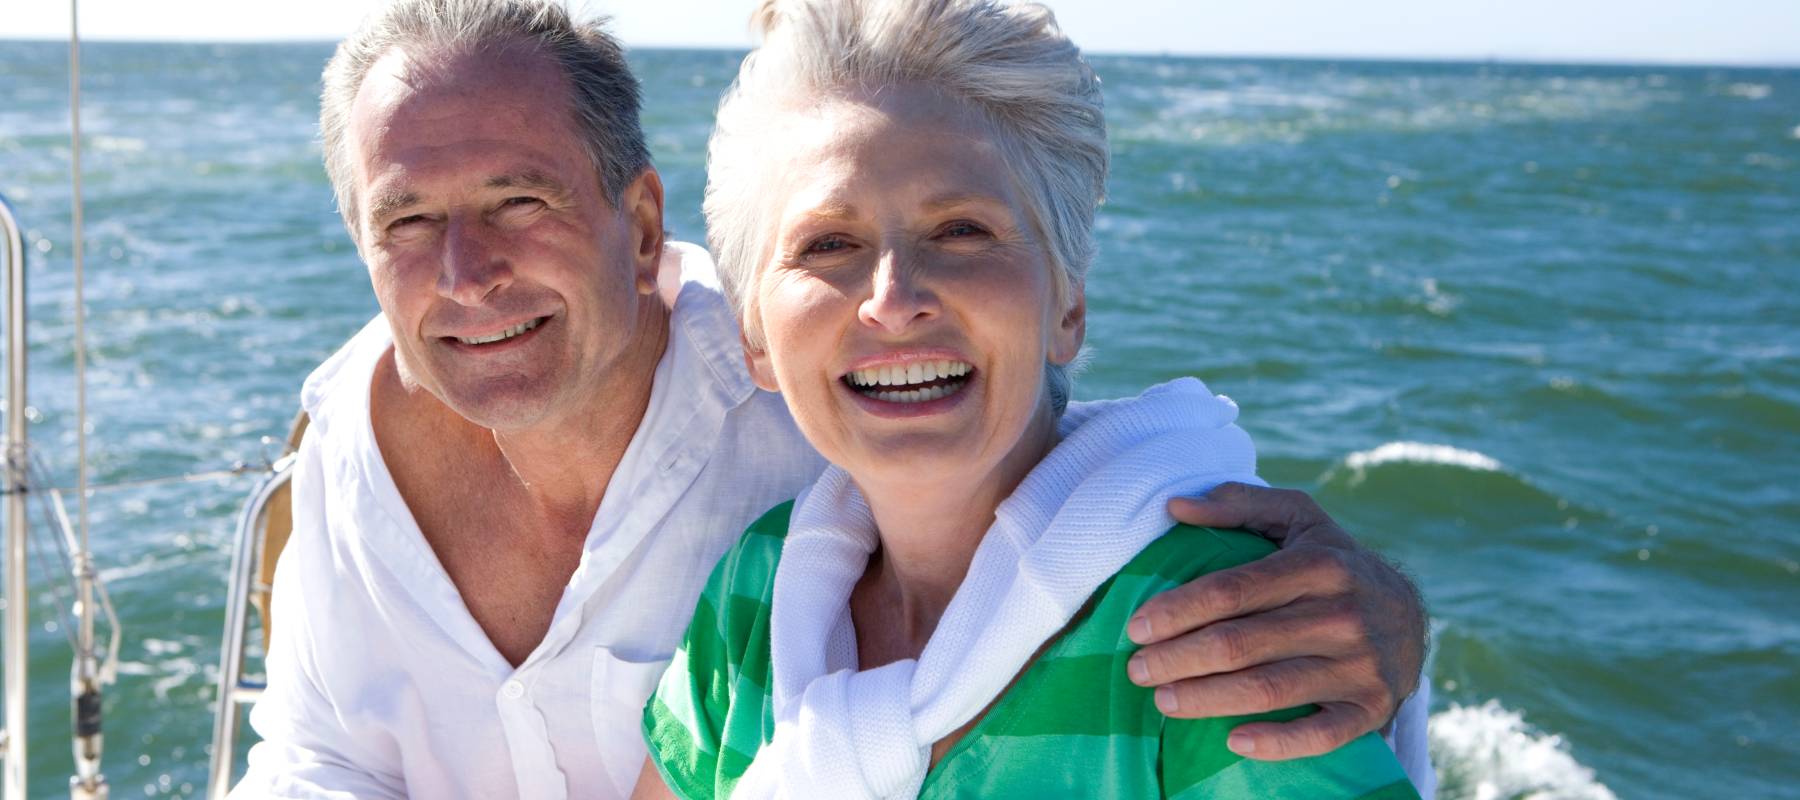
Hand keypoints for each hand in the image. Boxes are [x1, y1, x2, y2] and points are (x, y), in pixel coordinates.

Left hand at [1126, 482, 1425, 759]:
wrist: (1410, 614)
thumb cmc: (1333, 562)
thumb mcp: (1297, 519)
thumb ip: (1238, 503)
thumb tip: (1175, 506)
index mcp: (1319, 564)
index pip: (1233, 590)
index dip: (1178, 611)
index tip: (1137, 627)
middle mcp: (1342, 615)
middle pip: (1241, 643)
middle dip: (1178, 658)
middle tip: (1137, 670)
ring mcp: (1360, 664)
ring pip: (1270, 689)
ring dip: (1208, 699)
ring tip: (1163, 701)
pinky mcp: (1372, 706)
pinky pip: (1321, 733)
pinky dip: (1277, 742)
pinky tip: (1233, 741)